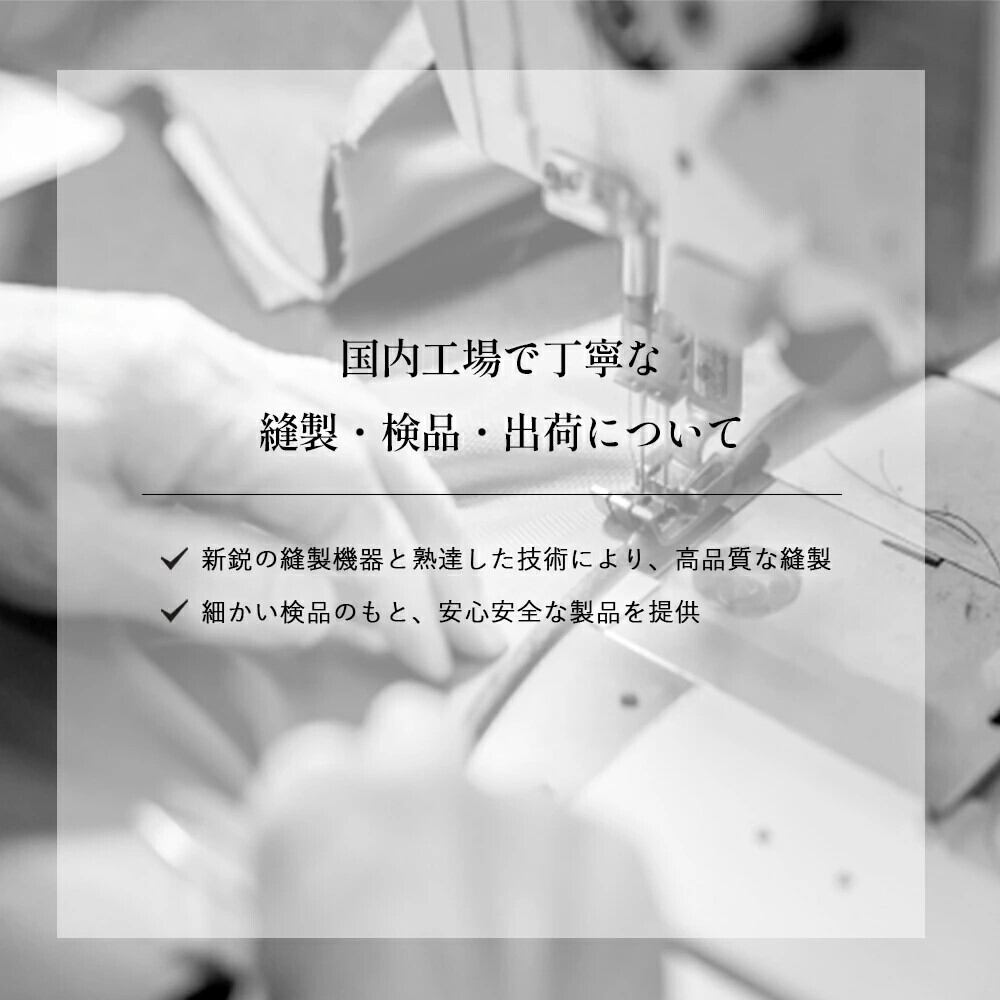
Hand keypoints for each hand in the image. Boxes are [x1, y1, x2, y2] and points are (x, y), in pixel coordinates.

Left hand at [0, 284, 503, 678]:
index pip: (341, 498)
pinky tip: (391, 493)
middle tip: (482, 612)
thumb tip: (332, 608)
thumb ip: (218, 584)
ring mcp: (211, 348)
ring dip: (417, 497)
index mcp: (193, 398)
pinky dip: (369, 463)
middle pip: (370, 446)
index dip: (397, 581)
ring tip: (458, 561)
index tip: (432, 650)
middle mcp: (222, 356)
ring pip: (354, 417)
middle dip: (436, 538)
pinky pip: (314, 405)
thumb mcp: (83, 556)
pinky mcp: (194, 358)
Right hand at [250, 685, 663, 998]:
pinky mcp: (617, 852)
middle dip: (409, 789)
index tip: (334, 856)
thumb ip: (299, 902)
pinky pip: (576, 839)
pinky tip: (558, 961)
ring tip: (499, 949)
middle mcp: (429, 789)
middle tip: (418, 877)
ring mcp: (535, 814)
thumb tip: (312, 878)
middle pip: (411, 733)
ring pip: (498, 795)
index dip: (321, 814)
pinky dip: (567, 884)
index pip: (310, 757)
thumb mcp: (290, 980)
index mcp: (324, 820)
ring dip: (495, 848)